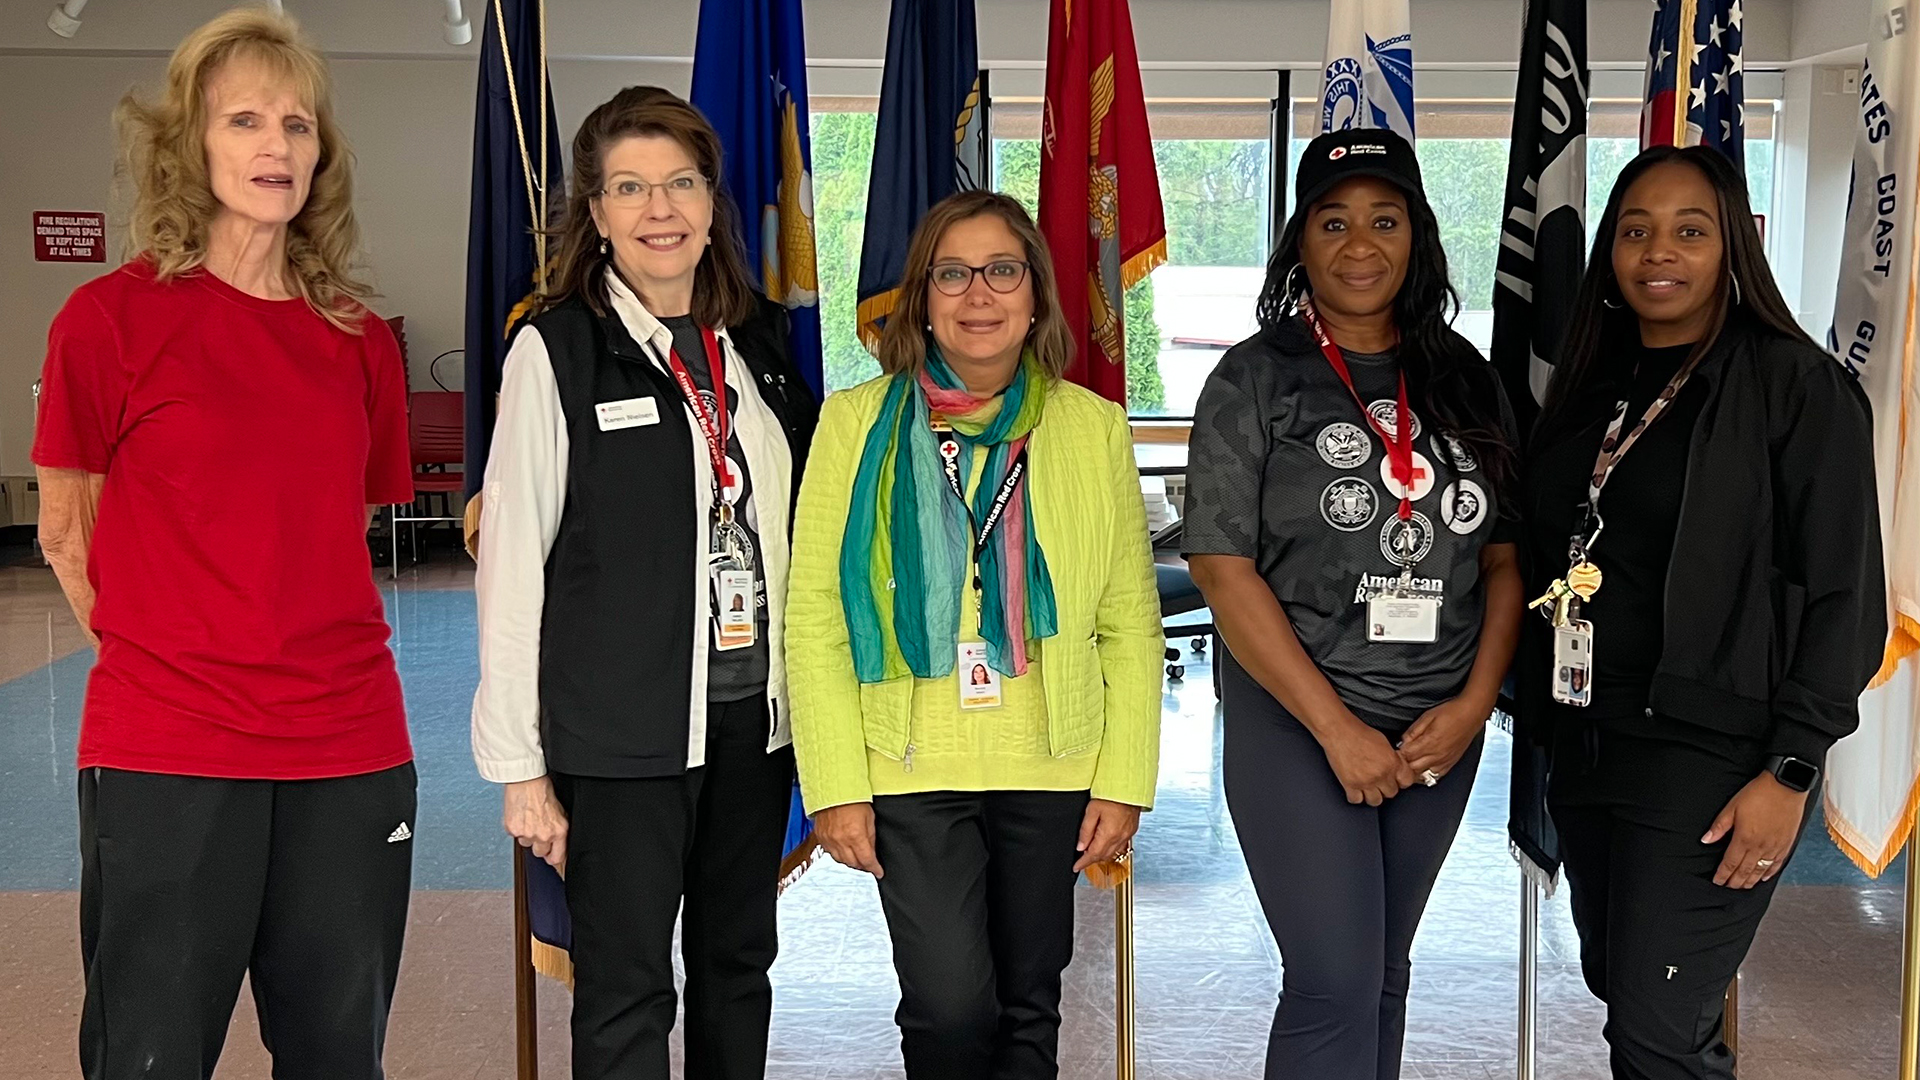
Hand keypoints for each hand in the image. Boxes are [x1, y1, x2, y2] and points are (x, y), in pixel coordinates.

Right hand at [503, 775, 568, 874]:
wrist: (526, 781)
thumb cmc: (542, 790)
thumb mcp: (560, 811)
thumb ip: (558, 829)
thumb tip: (558, 842)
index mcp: (558, 831)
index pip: (556, 858)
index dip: (553, 858)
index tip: (551, 857)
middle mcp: (543, 835)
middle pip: (539, 853)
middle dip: (538, 844)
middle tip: (537, 830)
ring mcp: (527, 834)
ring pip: (525, 844)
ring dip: (526, 835)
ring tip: (528, 818)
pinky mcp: (513, 830)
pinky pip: (514, 835)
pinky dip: (516, 827)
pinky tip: (520, 815)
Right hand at [814, 802, 883, 877]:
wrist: (834, 789)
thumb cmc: (853, 799)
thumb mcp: (870, 819)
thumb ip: (871, 838)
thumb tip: (872, 851)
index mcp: (855, 836)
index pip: (867, 860)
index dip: (874, 868)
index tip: (878, 872)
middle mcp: (841, 840)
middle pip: (853, 864)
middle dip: (863, 866)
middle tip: (868, 865)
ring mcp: (829, 840)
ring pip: (840, 861)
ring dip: (850, 862)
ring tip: (857, 859)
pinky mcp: (821, 837)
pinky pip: (830, 853)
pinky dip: (838, 855)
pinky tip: (843, 851)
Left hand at [1073, 799, 1141, 873]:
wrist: (1129, 785)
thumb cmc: (1111, 794)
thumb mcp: (1092, 810)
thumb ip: (1085, 830)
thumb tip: (1080, 846)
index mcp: (1109, 833)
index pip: (1093, 854)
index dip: (1083, 863)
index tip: (1076, 867)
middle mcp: (1120, 837)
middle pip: (1103, 856)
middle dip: (1091, 859)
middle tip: (1081, 859)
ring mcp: (1127, 834)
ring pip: (1113, 853)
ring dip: (1101, 855)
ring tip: (1091, 851)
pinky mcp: (1131, 830)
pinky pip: (1120, 845)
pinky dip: (1111, 848)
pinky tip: (1105, 843)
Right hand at [1322, 721, 1416, 805]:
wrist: (1339, 731)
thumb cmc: (1358, 732)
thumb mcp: (1384, 741)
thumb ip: (1392, 757)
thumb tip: (1396, 766)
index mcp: (1391, 762)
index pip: (1407, 781)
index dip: (1401, 781)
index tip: (1396, 780)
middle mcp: (1380, 774)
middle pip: (1391, 793)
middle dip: (1386, 787)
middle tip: (1380, 781)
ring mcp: (1365, 781)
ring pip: (1376, 801)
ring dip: (1373, 795)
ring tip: (1369, 787)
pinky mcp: (1350, 784)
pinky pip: (1356, 800)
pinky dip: (1356, 796)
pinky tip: (1355, 789)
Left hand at [1397, 695, 1491, 782]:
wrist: (1471, 715)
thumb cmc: (1451, 713)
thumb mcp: (1427, 716)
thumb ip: (1413, 731)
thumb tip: (1402, 742)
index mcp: (1429, 743)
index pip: (1405, 756)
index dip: (1395, 756)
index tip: (1390, 753)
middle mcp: (1437, 755)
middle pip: (1412, 769)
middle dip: (1401, 766)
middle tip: (1395, 762)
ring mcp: (1444, 761)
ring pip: (1422, 776)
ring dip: (1412, 773)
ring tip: (1406, 767)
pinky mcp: (1450, 764)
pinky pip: (1435, 777)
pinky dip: (1426, 775)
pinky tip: (1421, 770)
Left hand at [1704, 773, 1810, 888]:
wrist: (1786, 786)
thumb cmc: (1759, 794)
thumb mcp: (1732, 807)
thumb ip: (1719, 827)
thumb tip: (1706, 840)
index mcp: (1744, 838)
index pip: (1730, 863)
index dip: (1723, 874)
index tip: (1717, 881)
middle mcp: (1760, 847)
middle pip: (1744, 870)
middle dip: (1735, 881)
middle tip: (1728, 887)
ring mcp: (1775, 847)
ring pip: (1760, 870)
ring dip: (1750, 880)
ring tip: (1743, 887)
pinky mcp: (1786, 844)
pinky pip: (1777, 864)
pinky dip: (1769, 873)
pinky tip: (1763, 877)